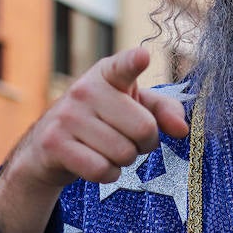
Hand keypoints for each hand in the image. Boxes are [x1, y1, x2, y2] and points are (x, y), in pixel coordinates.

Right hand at [9, 47, 189, 190]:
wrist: (50, 146)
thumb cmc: (103, 121)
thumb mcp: (134, 107)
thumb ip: (164, 111)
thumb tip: (182, 129)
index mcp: (108, 73)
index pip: (124, 66)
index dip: (134, 62)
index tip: (142, 58)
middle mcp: (85, 88)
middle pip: (144, 129)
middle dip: (144, 143)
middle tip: (128, 139)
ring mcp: (67, 115)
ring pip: (123, 153)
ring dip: (124, 160)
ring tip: (109, 149)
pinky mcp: (55, 143)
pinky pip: (101, 170)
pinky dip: (108, 174)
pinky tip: (97, 163)